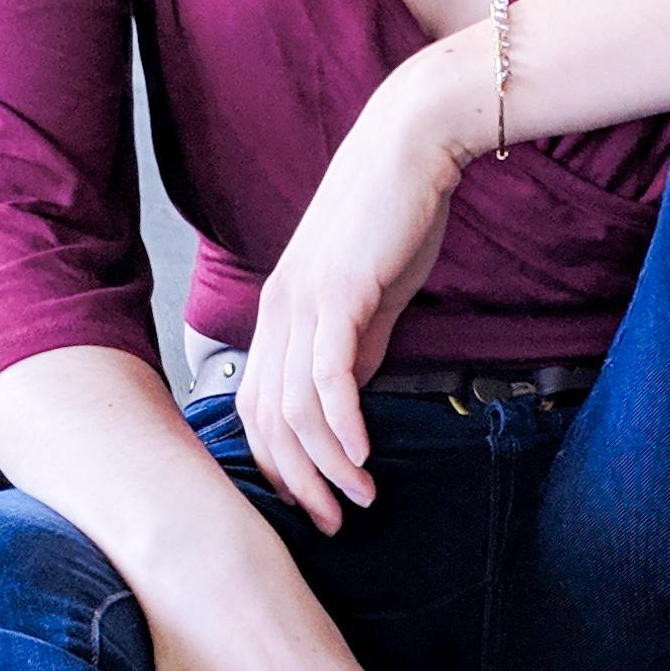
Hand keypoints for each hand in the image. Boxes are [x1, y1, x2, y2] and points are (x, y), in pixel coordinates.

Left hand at [239, 42, 486, 530]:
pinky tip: (363, 457)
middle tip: (331, 525)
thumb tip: (352, 398)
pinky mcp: (338, 294)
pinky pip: (329, 377)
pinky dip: (343, 426)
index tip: (313, 504)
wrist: (412, 145)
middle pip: (267, 421)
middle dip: (297, 484)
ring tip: (360, 500)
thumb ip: (356, 345)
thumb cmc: (393, 215)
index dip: (280, 466)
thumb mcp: (369, 294)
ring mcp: (302, 303)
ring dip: (327, 466)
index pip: (257, 409)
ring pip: (295, 409)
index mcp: (278, 313)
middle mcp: (277, 311)